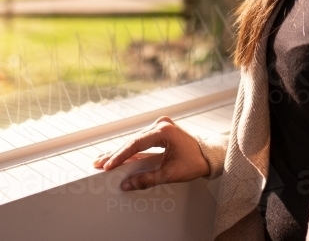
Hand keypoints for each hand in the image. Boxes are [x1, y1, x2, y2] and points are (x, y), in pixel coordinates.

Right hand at [93, 116, 210, 190]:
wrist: (209, 155)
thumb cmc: (194, 162)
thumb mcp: (170, 173)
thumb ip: (147, 179)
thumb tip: (126, 185)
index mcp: (164, 131)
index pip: (136, 143)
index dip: (120, 156)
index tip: (107, 166)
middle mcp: (161, 124)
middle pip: (133, 140)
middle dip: (116, 153)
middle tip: (98, 163)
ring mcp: (161, 125)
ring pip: (135, 140)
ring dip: (121, 151)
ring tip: (102, 159)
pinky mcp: (160, 130)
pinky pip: (141, 140)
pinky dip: (130, 149)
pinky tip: (117, 154)